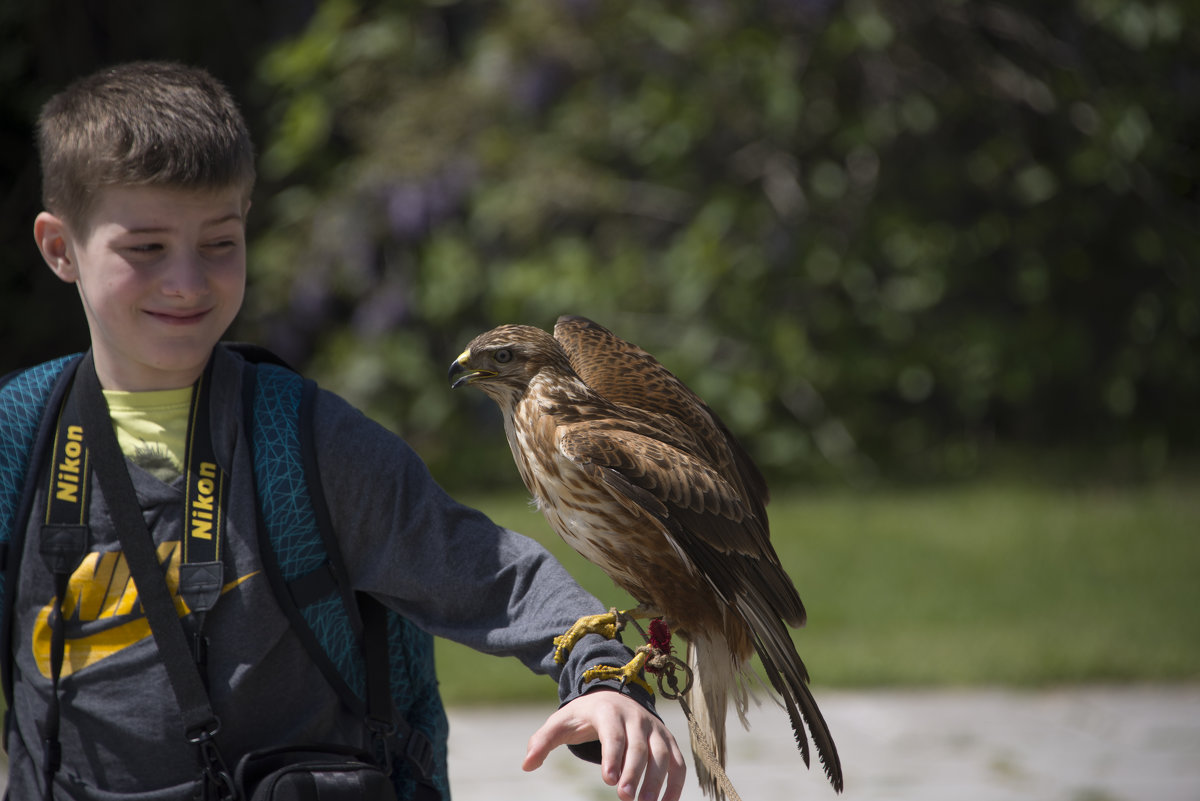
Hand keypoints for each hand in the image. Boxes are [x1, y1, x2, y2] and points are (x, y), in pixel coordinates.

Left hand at [523, 689, 685, 800]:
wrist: (614, 695)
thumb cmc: (584, 715)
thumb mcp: (561, 722)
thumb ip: (543, 741)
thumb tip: (526, 764)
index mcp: (609, 712)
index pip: (613, 734)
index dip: (613, 756)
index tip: (608, 780)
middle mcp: (636, 718)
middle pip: (639, 747)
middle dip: (634, 773)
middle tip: (625, 799)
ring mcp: (655, 729)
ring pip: (662, 754)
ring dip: (656, 781)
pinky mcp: (667, 740)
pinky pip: (678, 763)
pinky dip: (676, 784)